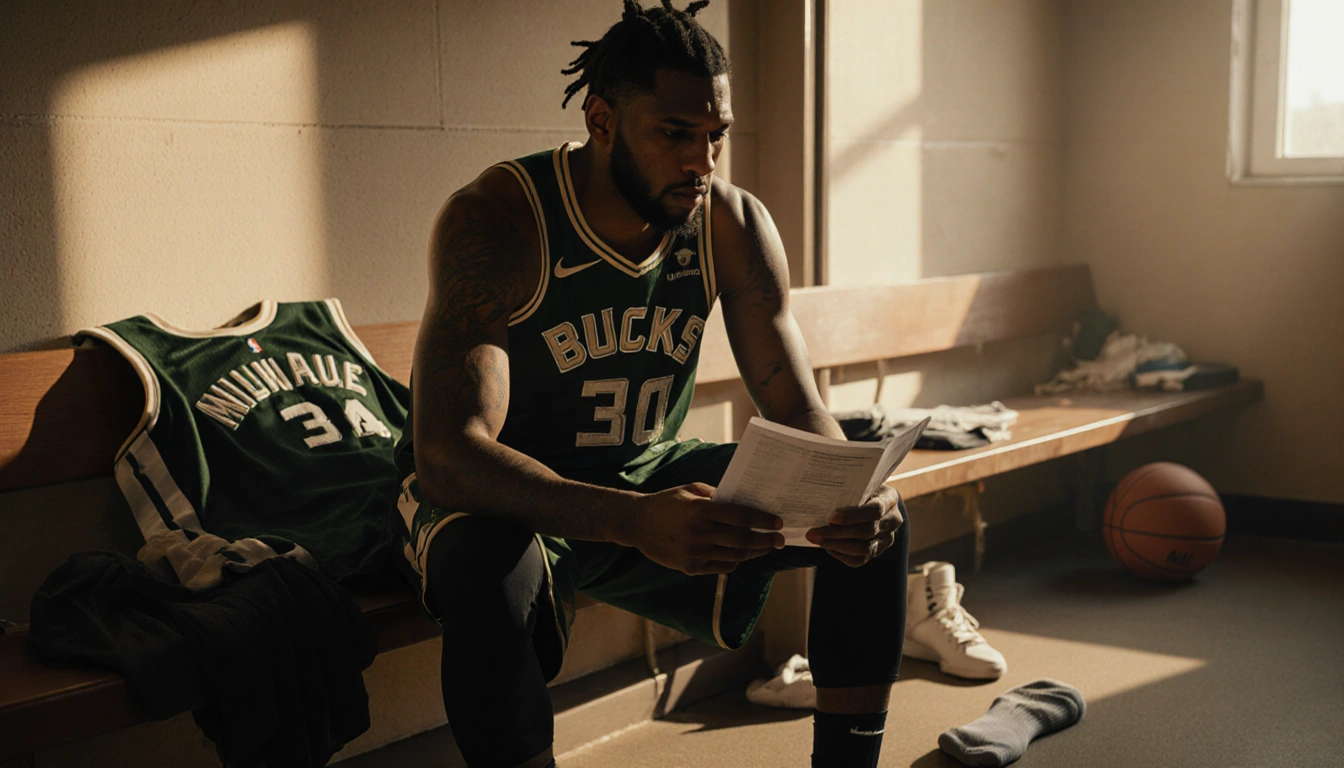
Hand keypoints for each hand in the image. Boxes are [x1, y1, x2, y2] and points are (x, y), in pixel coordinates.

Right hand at [616, 483, 784, 575]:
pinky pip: (721, 566)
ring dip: (754, 552)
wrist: (636, 523)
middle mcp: (699, 533)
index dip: (762, 520)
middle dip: (766, 540)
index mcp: (700, 510)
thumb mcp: (689, 490)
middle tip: (780, 540)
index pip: (740, 516)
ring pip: (734, 556)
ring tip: (765, 547)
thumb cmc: (666, 502)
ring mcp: (694, 553)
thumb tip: (742, 502)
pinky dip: (735, 561)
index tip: (778, 521)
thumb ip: (715, 496)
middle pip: (742, 540)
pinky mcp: (690, 567)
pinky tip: (743, 555)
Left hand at [805, 484, 903, 566]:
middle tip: (813, 533)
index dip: (852, 516)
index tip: (830, 518)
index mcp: (889, 499)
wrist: (873, 500)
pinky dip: (842, 555)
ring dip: (836, 545)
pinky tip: (828, 547)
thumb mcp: (859, 483)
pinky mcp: (878, 551)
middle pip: (865, 531)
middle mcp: (892, 520)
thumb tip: (819, 493)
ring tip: (816, 540)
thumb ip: (847, 488)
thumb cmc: (862, 488)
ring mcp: (887, 538)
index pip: (874, 510)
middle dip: (836, 533)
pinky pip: (860, 560)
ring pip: (862, 549)